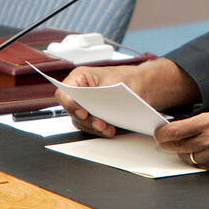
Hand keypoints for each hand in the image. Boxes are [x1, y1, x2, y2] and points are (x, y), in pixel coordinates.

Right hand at [55, 58, 200, 137]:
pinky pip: (91, 126)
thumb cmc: (128, 78)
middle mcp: (80, 92)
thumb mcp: (114, 82)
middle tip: (99, 123)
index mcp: (80, 77)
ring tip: (107, 128)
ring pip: (81, 121)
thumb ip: (100, 94)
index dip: (71, 105)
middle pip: (73, 111)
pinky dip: (100, 130)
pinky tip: (109, 130)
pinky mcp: (93, 115)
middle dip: (87, 119)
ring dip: (94, 127)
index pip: (65, 93)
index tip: (83, 113)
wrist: (143, 85)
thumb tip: (94, 105)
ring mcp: (86, 105)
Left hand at [155, 112, 208, 171]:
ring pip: (187, 158)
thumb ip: (202, 122)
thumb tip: (182, 129)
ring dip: (185, 153)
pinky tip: (205, 153)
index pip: (175, 131)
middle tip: (165, 142)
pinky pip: (201, 166)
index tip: (159, 133)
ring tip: (189, 146)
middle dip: (169, 145)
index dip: (163, 134)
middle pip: (177, 146)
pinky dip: (199, 160)